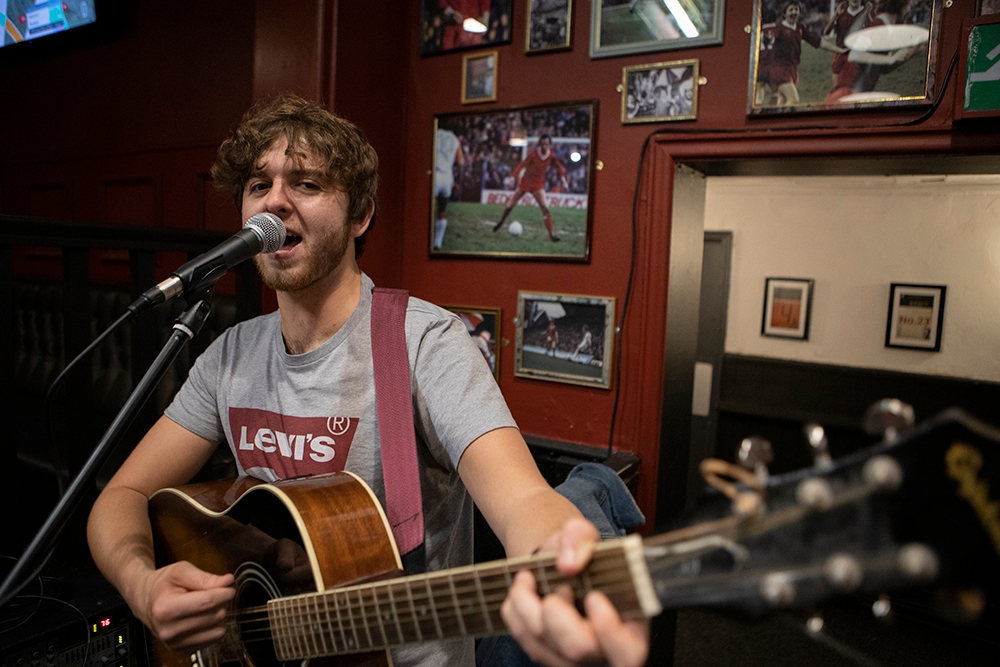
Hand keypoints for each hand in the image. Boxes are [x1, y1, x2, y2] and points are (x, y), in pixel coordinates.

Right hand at [131, 561, 234, 653]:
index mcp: (165, 608)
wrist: (145, 600)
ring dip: (218, 614)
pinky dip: (213, 627)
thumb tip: (227, 581)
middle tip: (215, 592)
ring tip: (206, 604)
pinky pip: (213, 639)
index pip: (207, 602)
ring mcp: (175, 643)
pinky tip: (203, 616)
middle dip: (221, 601)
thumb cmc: (162, 585)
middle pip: (214, 616)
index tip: (229, 586)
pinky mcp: (182, 650)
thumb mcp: (180, 571)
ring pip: (217, 629)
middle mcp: (168, 630)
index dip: (224, 592)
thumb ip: (205, 577)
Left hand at [500, 519, 649, 666]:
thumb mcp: (583, 533)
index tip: (594, 597)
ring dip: (528, 607)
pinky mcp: (545, 654)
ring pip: (543, 648)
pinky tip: (522, 590)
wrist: (556, 564)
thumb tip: (568, 563)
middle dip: (558, 615)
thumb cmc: (579, 554)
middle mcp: (601, 649)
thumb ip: (580, 537)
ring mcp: (571, 657)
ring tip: (528, 577)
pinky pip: (523, 641)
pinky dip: (515, 612)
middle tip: (559, 588)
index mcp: (630, 623)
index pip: (629, 652)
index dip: (610, 631)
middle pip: (578, 650)